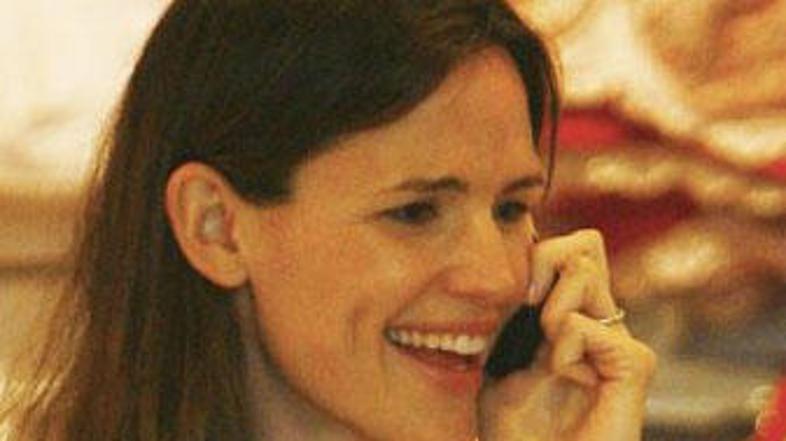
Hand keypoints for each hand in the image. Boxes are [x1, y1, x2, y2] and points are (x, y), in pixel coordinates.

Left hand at [478, 229, 655, 440]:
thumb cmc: (514, 430)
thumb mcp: (500, 359)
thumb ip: (518, 313)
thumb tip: (531, 262)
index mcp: (572, 317)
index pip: (573, 248)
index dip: (540, 254)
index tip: (519, 296)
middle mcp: (600, 322)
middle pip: (586, 243)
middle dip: (545, 262)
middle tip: (530, 311)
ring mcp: (618, 342)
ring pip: (584, 271)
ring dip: (549, 309)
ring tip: (546, 355)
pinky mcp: (633, 365)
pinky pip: (587, 324)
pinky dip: (561, 347)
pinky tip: (562, 377)